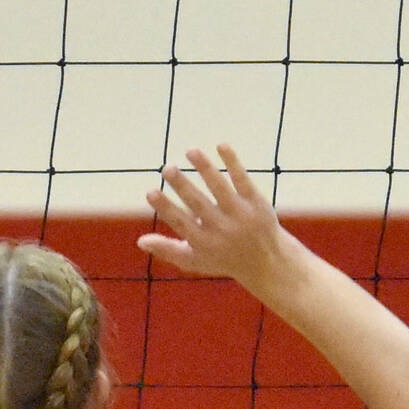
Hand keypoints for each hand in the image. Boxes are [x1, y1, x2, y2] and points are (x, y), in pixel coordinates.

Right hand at [139, 145, 292, 297]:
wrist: (267, 262)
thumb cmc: (223, 259)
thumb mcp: (195, 260)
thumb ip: (168, 250)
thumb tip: (140, 241)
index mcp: (204, 243)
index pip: (181, 223)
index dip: (165, 208)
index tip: (150, 191)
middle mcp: (222, 230)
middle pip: (199, 204)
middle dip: (182, 186)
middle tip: (167, 168)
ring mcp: (241, 215)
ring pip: (220, 188)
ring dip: (205, 168)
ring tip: (190, 151)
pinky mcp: (256, 203)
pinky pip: (242, 179)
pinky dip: (232, 162)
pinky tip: (221, 145)